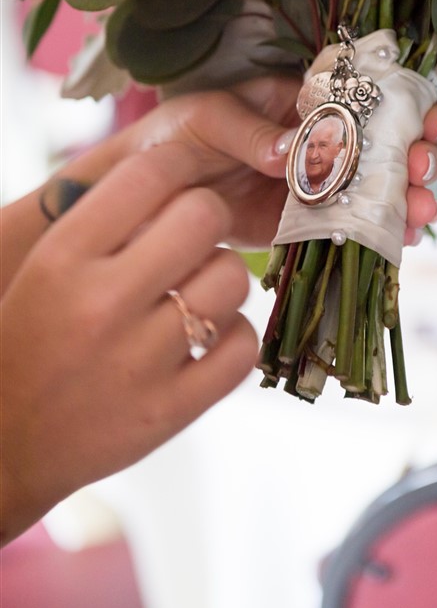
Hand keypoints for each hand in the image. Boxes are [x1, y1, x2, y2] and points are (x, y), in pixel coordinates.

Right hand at [0, 144, 256, 544]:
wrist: (5, 443)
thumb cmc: (32, 340)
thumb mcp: (48, 268)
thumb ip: (106, 222)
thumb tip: (178, 174)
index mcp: (63, 257)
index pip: (149, 174)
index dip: (181, 164)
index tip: (187, 176)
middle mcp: (101, 303)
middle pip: (204, 216)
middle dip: (209, 218)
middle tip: (196, 238)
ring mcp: (139, 361)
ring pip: (232, 278)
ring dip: (222, 279)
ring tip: (197, 294)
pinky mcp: (170, 410)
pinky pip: (242, 346)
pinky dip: (234, 338)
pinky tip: (207, 340)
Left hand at [115, 76, 436, 248]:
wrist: (148, 191)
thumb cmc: (174, 136)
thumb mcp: (206, 119)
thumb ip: (249, 132)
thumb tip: (288, 152)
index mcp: (301, 102)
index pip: (363, 96)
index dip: (403, 105)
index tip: (425, 121)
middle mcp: (319, 142)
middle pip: (383, 143)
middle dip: (414, 153)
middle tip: (422, 168)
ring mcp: (315, 185)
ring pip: (375, 188)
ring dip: (407, 197)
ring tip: (422, 211)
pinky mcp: (303, 225)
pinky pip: (349, 227)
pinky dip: (380, 232)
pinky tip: (402, 238)